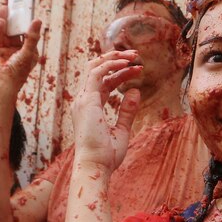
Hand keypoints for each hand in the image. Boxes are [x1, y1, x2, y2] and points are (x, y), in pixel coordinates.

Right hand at [0, 2, 41, 95]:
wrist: (1, 86)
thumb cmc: (18, 73)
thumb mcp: (28, 53)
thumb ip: (32, 37)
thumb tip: (38, 20)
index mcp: (29, 50)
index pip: (29, 31)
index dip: (27, 19)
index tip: (26, 7)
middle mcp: (18, 49)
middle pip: (16, 29)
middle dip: (14, 17)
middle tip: (13, 2)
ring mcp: (6, 49)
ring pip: (6, 31)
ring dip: (5, 19)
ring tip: (4, 6)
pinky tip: (0, 21)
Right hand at [70, 50, 142, 170]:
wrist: (95, 166)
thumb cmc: (107, 155)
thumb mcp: (122, 129)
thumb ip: (128, 110)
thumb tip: (136, 91)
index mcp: (90, 107)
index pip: (104, 82)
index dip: (120, 73)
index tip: (139, 70)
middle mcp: (83, 100)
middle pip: (97, 70)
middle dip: (115, 59)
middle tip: (135, 55)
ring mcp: (83, 99)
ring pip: (95, 66)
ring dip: (114, 57)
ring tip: (133, 55)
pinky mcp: (87, 99)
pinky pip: (97, 73)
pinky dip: (111, 64)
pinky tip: (127, 63)